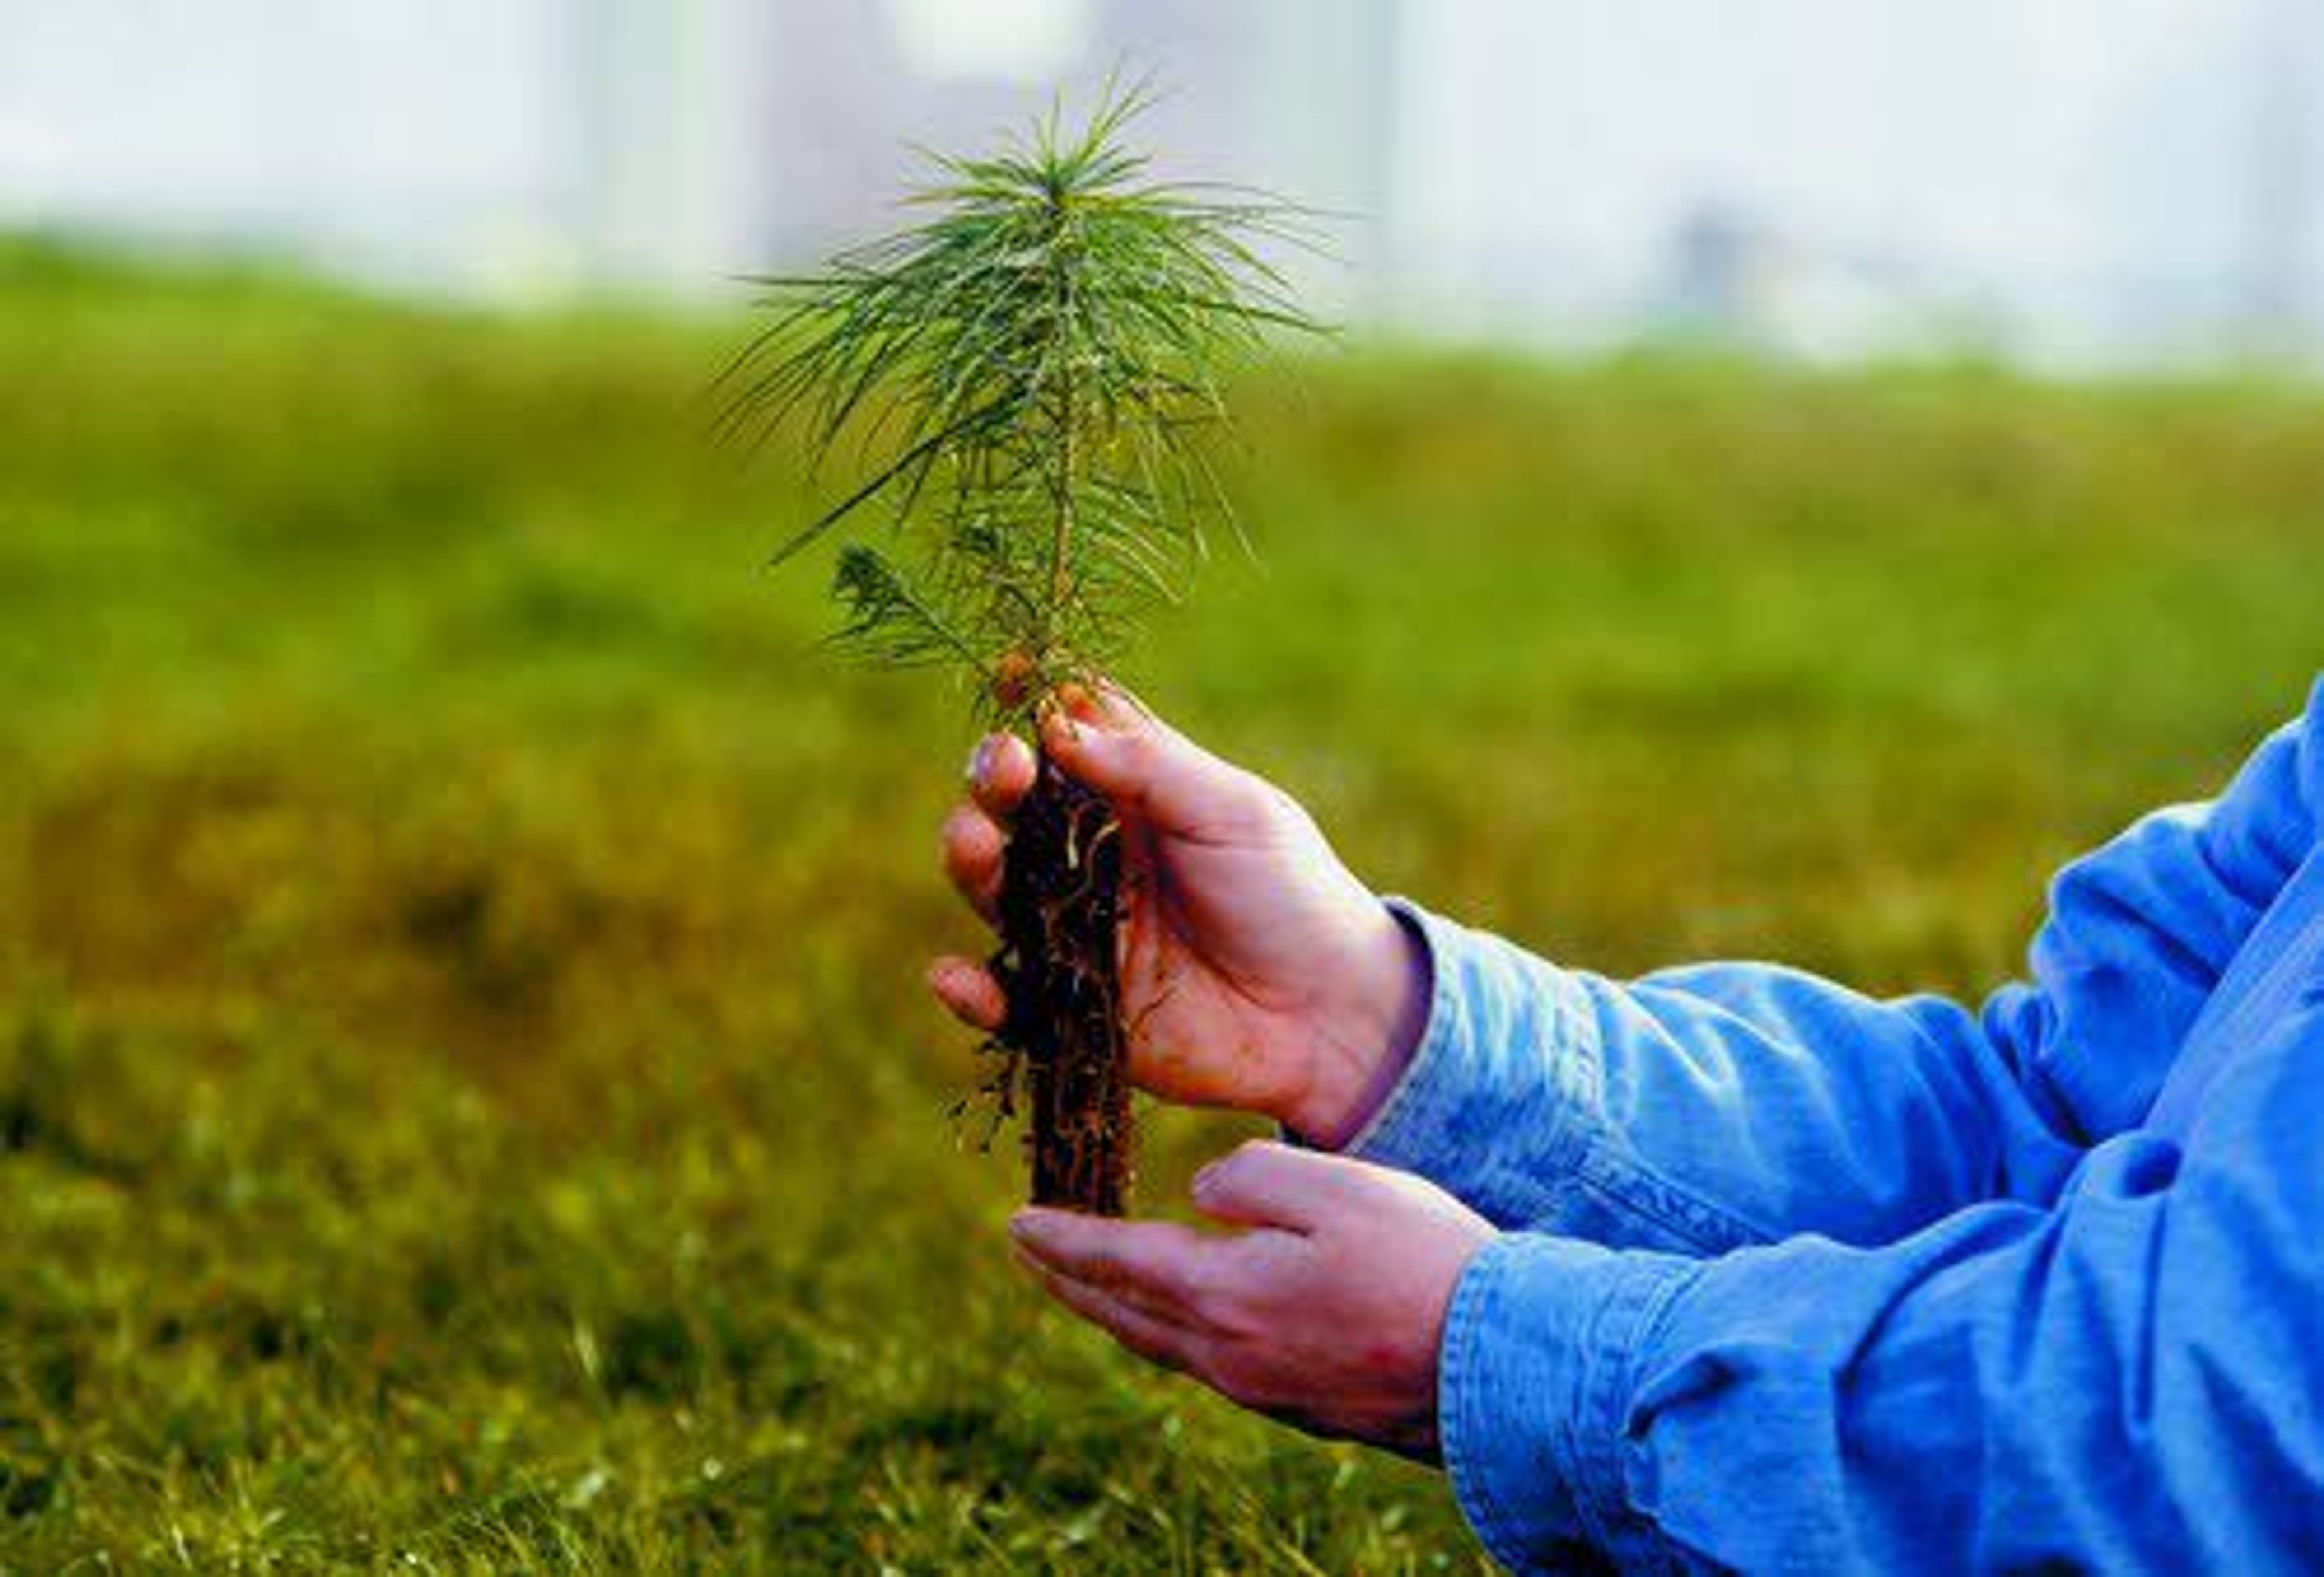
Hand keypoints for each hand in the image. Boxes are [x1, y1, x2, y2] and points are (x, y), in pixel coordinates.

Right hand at [929, 687, 1426, 1144]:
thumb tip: (1056, 724)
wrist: (1328, 1013)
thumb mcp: (1232, 812)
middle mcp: (1090, 857)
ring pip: (995, 891)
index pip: (1063, 740)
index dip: (1032, 713)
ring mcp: (1074, 932)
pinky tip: (955, 977)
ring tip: (971, 841)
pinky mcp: (1071, 1007)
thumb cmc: (1289, 893)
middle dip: (993, 784)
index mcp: (1133, 796)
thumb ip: (1148, 765)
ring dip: (971, 863)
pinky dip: (973, 992)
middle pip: (1014, 809)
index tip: (1012, 688)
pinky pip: (1006, 998)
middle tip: (999, 772)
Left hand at [1008, 1139, 1494, 1458]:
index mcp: (1226, 1296)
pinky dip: (1176, 1333)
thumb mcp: (1334, 1187)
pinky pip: (1213, 1365)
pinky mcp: (1304, 1405)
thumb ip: (1251, 1176)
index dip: (1064, 1240)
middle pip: (1125, 1316)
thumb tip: (1202, 1192)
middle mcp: (1230, 1357)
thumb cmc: (1424, 1263)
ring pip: (1166, 1346)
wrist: (1504, 1368)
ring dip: (1120, 1311)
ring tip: (1095, 1285)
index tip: (1017, 1224)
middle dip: (1072, 1282)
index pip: (1118, 1261)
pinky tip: (1189, 1322)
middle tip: (1030, 1254)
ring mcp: (1266, 1391)